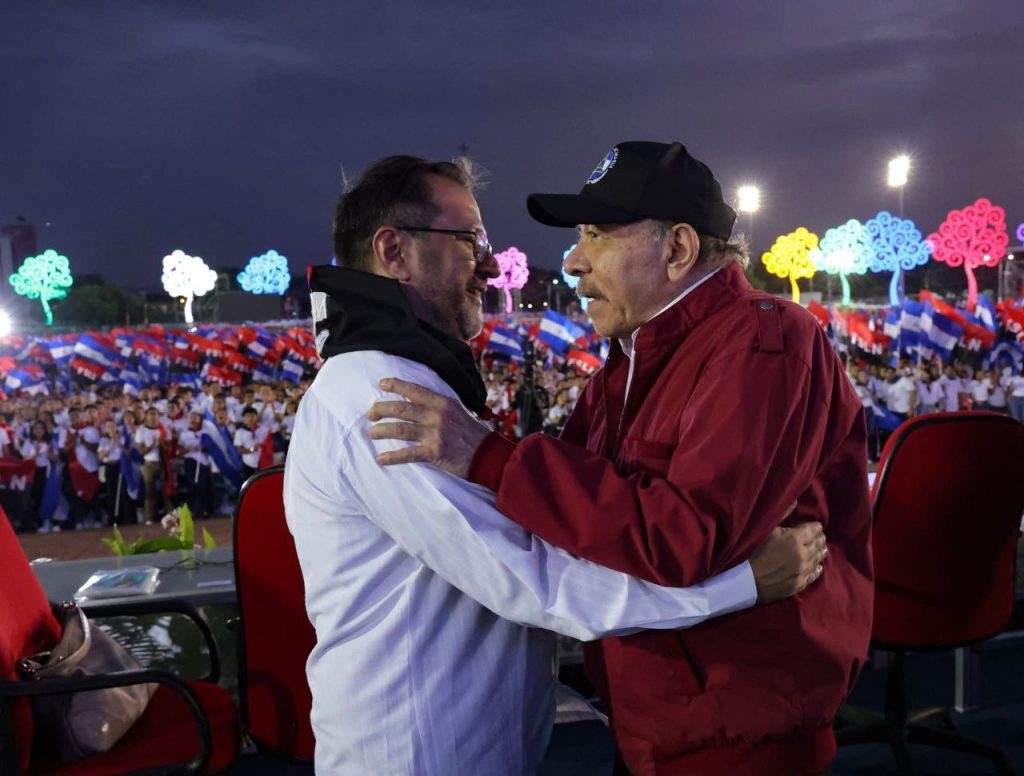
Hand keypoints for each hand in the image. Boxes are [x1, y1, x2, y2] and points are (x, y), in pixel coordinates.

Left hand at [367, 377, 491, 477]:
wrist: (488, 454)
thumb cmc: (473, 433)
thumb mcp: (458, 411)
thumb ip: (439, 407)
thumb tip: (418, 404)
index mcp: (442, 402)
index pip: (415, 390)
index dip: (396, 385)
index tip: (382, 384)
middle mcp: (436, 415)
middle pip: (401, 409)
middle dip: (381, 409)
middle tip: (371, 414)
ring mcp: (434, 434)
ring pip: (400, 429)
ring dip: (381, 430)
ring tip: (371, 433)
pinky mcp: (434, 452)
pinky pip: (407, 454)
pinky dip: (391, 457)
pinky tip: (380, 459)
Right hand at [749, 520, 826, 602]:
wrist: (745, 579)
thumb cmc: (752, 550)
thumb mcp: (764, 528)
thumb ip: (781, 514)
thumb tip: (795, 502)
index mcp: (795, 538)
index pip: (813, 530)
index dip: (815, 527)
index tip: (816, 526)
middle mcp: (803, 554)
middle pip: (817, 544)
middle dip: (819, 539)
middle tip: (820, 537)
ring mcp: (802, 570)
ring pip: (817, 560)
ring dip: (820, 553)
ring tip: (823, 549)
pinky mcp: (799, 584)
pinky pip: (813, 575)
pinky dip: (817, 570)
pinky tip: (818, 567)